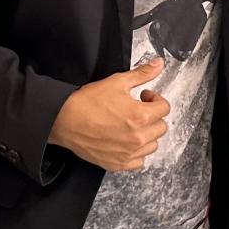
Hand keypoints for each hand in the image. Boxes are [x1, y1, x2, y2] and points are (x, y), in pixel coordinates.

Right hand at [48, 57, 169, 171]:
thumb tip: (158, 64)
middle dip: (152, 116)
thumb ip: (142, 74)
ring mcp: (128, 153)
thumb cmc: (87, 102)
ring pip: (152, 145)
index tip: (144, 97)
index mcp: (140, 116)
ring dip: (147, 134)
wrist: (64, 119)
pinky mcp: (117, 164)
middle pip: (161, 127)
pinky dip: (136, 153)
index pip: (164, 108)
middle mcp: (137, 138)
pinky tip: (126, 141)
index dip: (155, 99)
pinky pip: (139, 162)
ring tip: (132, 125)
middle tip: (137, 109)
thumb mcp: (117, 81)